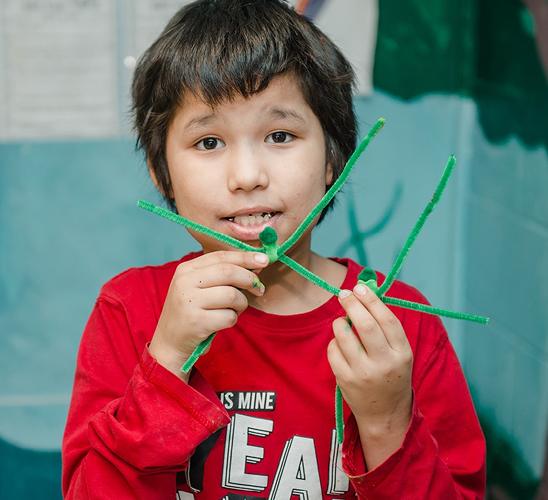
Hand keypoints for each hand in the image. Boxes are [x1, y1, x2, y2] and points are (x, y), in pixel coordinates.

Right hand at [149, 250, 268, 381]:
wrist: (170, 342)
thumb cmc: (192, 311)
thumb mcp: (198, 286)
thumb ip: (222, 274)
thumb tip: (257, 263)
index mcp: (186, 269)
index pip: (220, 257)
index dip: (245, 257)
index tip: (265, 259)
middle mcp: (184, 282)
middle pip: (229, 272)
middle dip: (250, 279)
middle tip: (259, 289)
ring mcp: (189, 302)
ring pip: (232, 295)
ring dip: (241, 304)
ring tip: (235, 309)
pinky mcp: (196, 322)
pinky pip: (229, 316)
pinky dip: (233, 319)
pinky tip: (223, 321)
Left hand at [327, 283, 412, 467]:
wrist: (385, 414)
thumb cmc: (391, 373)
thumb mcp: (398, 352)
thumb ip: (385, 326)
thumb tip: (365, 291)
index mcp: (402, 353)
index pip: (387, 320)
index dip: (372, 300)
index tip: (360, 288)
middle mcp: (384, 363)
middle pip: (366, 325)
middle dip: (352, 304)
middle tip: (344, 294)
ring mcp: (364, 373)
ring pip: (344, 336)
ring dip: (340, 322)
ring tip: (342, 322)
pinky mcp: (345, 380)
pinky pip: (333, 351)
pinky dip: (334, 342)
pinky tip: (340, 344)